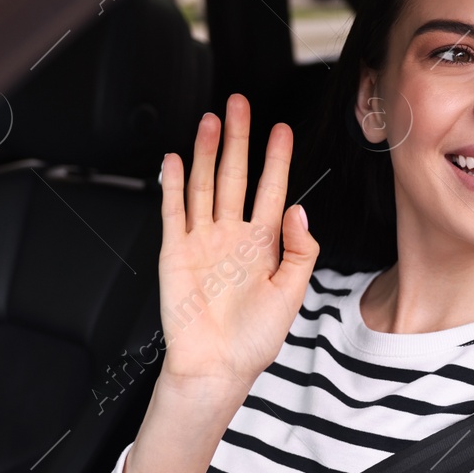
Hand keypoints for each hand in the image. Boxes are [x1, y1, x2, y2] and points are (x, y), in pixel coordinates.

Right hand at [156, 92, 319, 404]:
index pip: (271, 191)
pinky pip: (173, 211)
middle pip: (233, 176)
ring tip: (212, 120)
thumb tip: (299, 211)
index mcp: (262, 246)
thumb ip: (300, 251)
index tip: (282, 131)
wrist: (215, 368)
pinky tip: (176, 159)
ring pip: (203, 185)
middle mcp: (231, 237)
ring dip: (206, 152)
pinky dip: (173, 184)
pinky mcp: (174, 253)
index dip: (277, 160)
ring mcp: (201, 242)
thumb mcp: (291, 294)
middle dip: (238, 140)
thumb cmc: (252, 340)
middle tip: (240, 105)